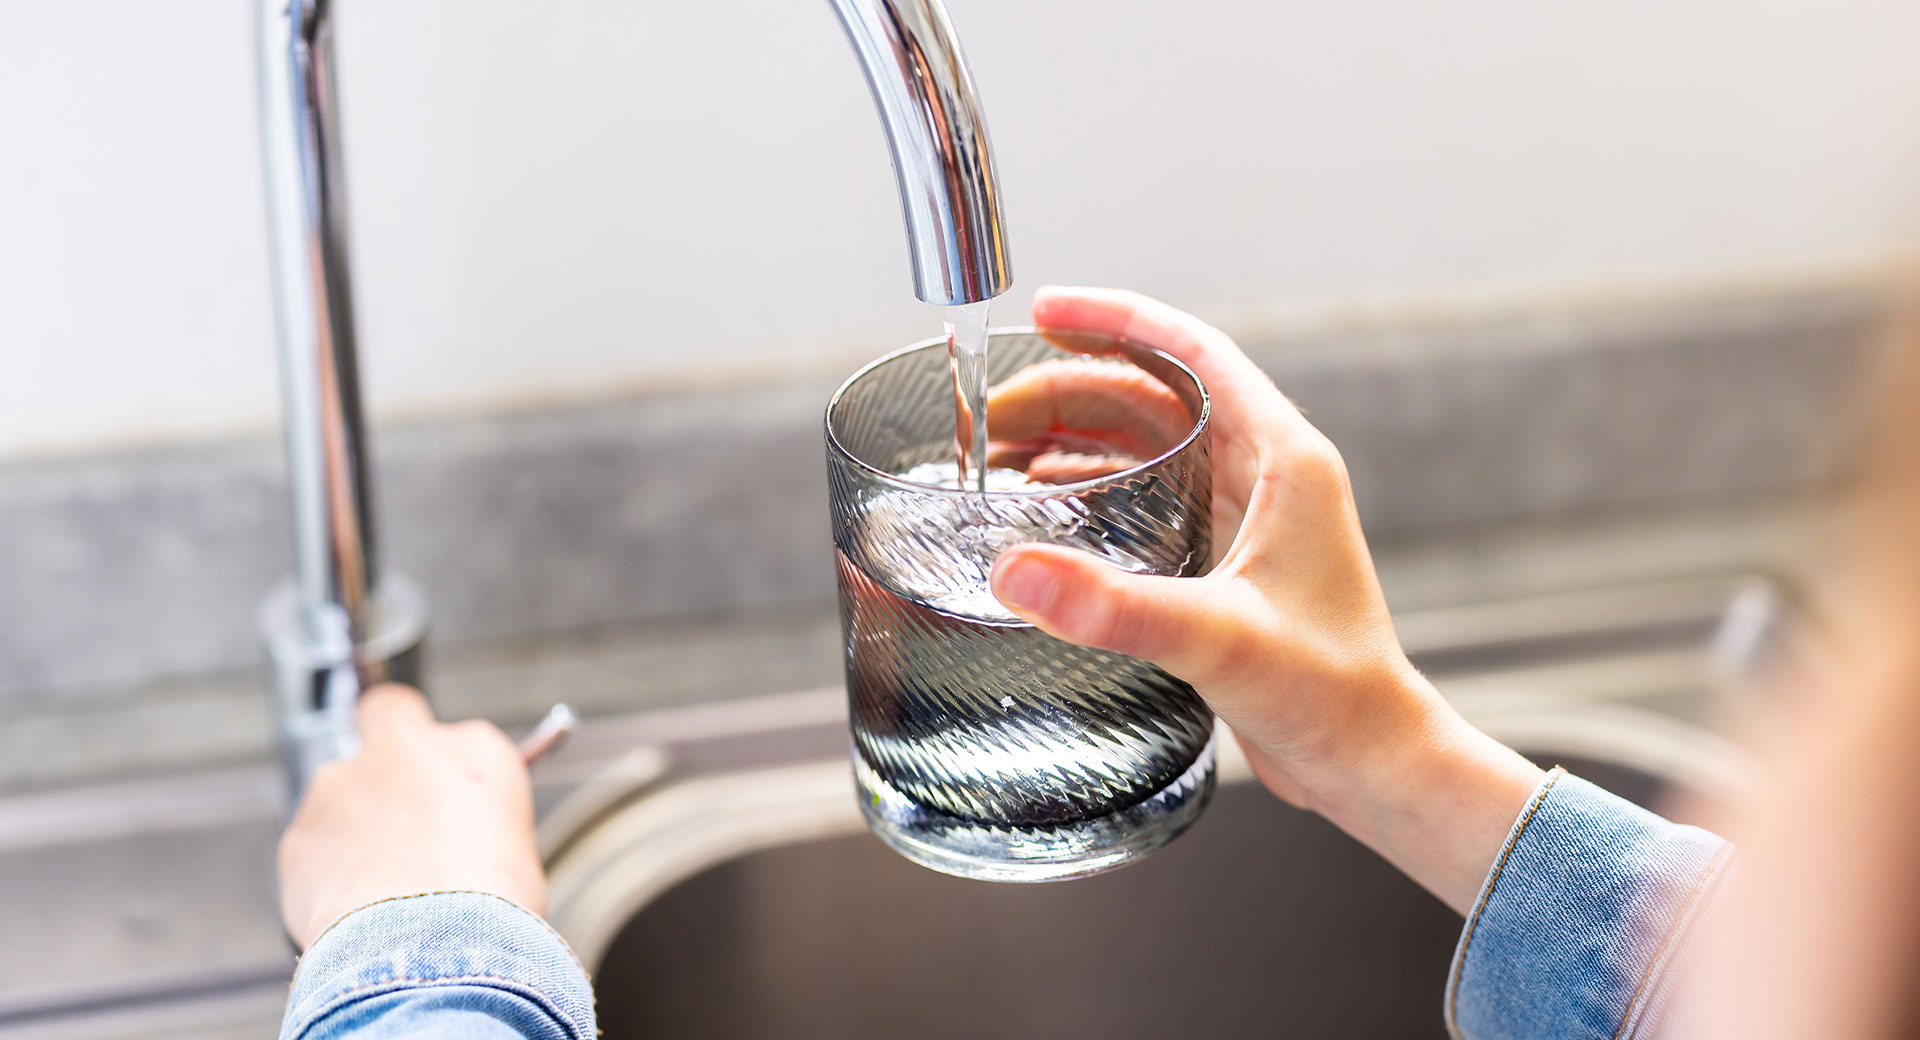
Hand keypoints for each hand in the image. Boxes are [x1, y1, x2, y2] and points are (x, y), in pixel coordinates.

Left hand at [277, 685, 545, 949]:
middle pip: (375, 744)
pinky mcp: (299, 834)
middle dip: (377, 772)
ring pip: (338, 799)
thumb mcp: (509, 836)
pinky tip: (354, 905)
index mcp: (472, 747)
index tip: (417, 767)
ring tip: (380, 887)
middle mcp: (400, 749)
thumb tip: (452, 807)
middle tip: (394, 824)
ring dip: (351, 828)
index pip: (423, 712)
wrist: (433, 943)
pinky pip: (312, 848)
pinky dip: (325, 870)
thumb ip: (470, 800)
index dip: (411, 739)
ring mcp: (339, 786)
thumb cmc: (492, 900)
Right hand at [989, 286, 1542, 913]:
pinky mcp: (1224, 561)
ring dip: (1074, 441)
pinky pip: (1148, 499)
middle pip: (1154, 399)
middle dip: (1070, 393)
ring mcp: (1244, 516)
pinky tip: (1044, 505)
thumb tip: (1016, 570)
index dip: (1117, 320)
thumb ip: (1116, 606)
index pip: (1192, 353)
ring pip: (1146, 448)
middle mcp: (1264, 473)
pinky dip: (1092, 490)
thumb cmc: (1332, 694)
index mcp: (1282, 457)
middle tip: (993, 411)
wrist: (1370, 764)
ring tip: (1000, 453)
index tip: (1045, 309)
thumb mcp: (1219, 639)